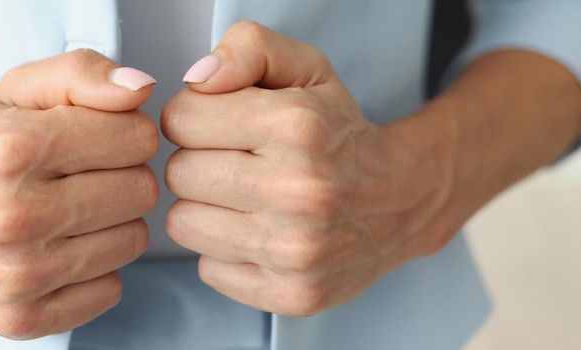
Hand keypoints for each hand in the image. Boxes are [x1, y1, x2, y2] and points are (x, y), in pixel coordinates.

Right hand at [0, 49, 158, 338]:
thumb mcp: (23, 88)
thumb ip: (83, 72)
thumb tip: (139, 88)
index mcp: (14, 149)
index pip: (137, 138)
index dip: (124, 131)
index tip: (95, 138)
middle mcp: (12, 216)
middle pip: (141, 190)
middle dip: (121, 175)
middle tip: (82, 175)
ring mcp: (16, 274)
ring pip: (132, 241)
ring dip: (111, 222)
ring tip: (71, 210)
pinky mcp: (22, 316)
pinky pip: (111, 289)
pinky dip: (95, 268)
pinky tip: (61, 247)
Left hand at [162, 22, 454, 315]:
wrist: (401, 199)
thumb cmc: (337, 131)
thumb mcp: (303, 68)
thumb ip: (246, 48)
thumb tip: (196, 79)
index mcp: (296, 126)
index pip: (181, 119)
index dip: (194, 117)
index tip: (221, 125)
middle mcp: (298, 190)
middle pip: (178, 174)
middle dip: (198, 162)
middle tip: (234, 162)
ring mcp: (297, 250)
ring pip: (184, 224)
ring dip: (205, 208)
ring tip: (243, 197)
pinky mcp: (292, 293)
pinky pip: (208, 269)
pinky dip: (225, 251)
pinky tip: (259, 232)